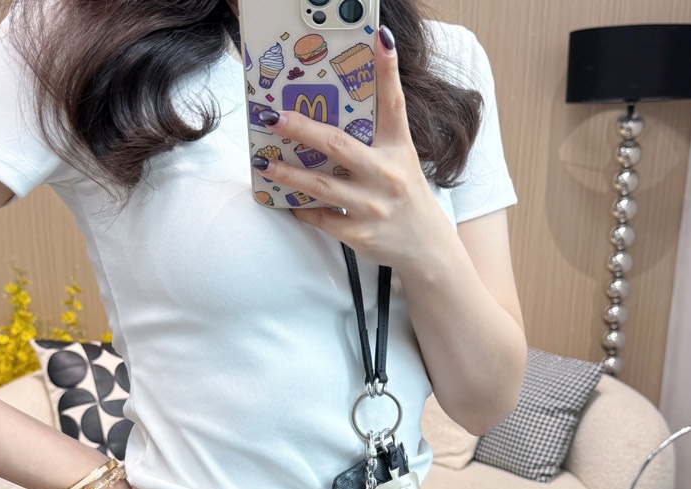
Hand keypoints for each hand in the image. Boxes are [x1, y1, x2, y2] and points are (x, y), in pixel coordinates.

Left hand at [251, 26, 451, 270]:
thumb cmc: (406, 198)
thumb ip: (375, 140)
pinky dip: (302, 210)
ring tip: (264, 164)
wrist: (426, 247)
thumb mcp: (402, 162)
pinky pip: (321, 218)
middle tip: (273, 117)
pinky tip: (289, 201)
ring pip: (321, 186)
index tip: (379, 38)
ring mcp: (372, 206)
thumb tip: (334, 117)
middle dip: (301, 129)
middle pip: (337, 145)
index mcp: (399, 150)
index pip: (394, 104)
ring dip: (288, 174)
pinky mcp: (359, 234)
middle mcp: (386, 175)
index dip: (387, 70)